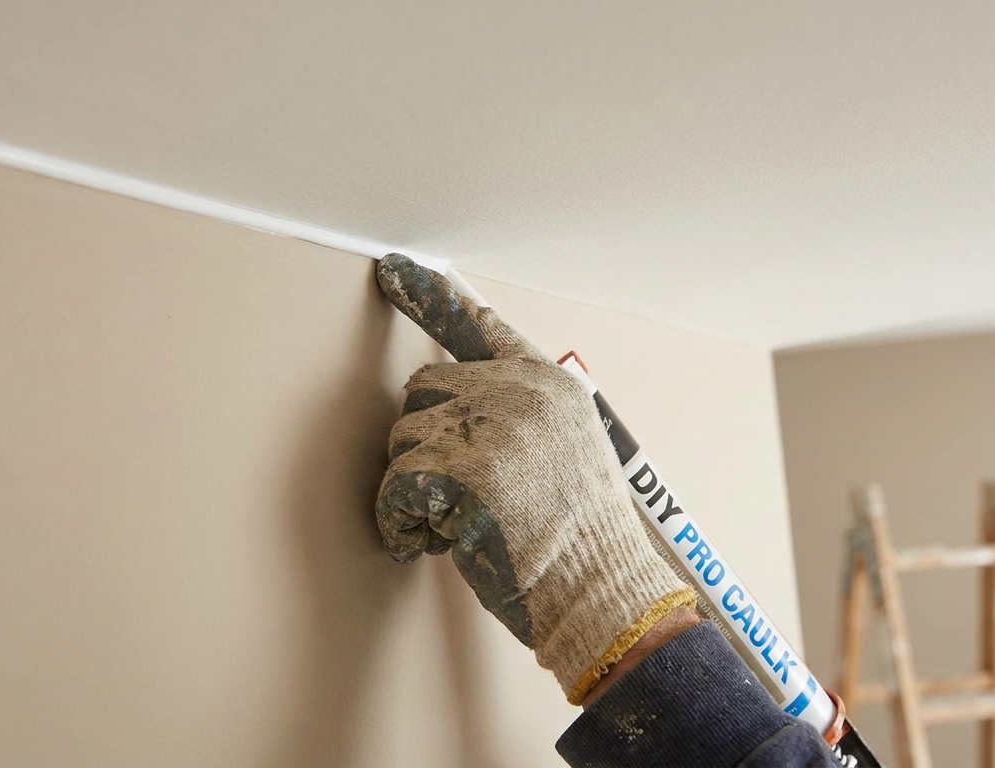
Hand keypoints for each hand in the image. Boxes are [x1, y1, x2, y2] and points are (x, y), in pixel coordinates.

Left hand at [373, 254, 694, 703]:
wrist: (602, 590)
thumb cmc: (581, 537)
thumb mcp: (570, 449)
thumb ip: (522, 410)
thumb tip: (454, 394)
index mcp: (548, 382)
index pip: (483, 326)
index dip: (431, 296)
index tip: (393, 269)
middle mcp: (520, 391)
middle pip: (422, 391)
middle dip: (424, 445)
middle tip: (457, 495)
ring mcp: (491, 427)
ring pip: (402, 440)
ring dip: (415, 490)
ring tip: (462, 523)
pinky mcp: (463, 471)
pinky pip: (394, 486)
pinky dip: (401, 522)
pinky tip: (435, 541)